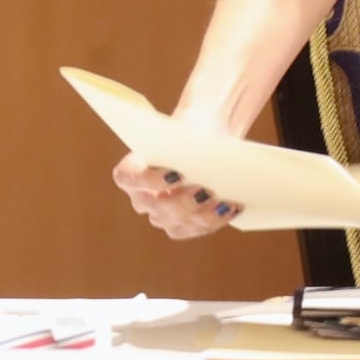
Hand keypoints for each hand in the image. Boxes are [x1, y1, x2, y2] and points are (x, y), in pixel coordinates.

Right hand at [115, 146, 246, 239]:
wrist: (205, 147)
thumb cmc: (193, 134)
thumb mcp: (191, 130)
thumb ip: (192, 141)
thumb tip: (207, 153)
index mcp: (132, 168)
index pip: (129, 178)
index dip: (150, 180)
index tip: (176, 173)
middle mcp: (141, 196)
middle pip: (155, 205)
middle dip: (182, 201)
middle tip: (206, 191)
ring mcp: (159, 214)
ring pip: (174, 222)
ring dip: (201, 215)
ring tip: (225, 202)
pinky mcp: (180, 226)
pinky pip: (193, 229)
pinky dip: (214, 221)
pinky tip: (231, 209)